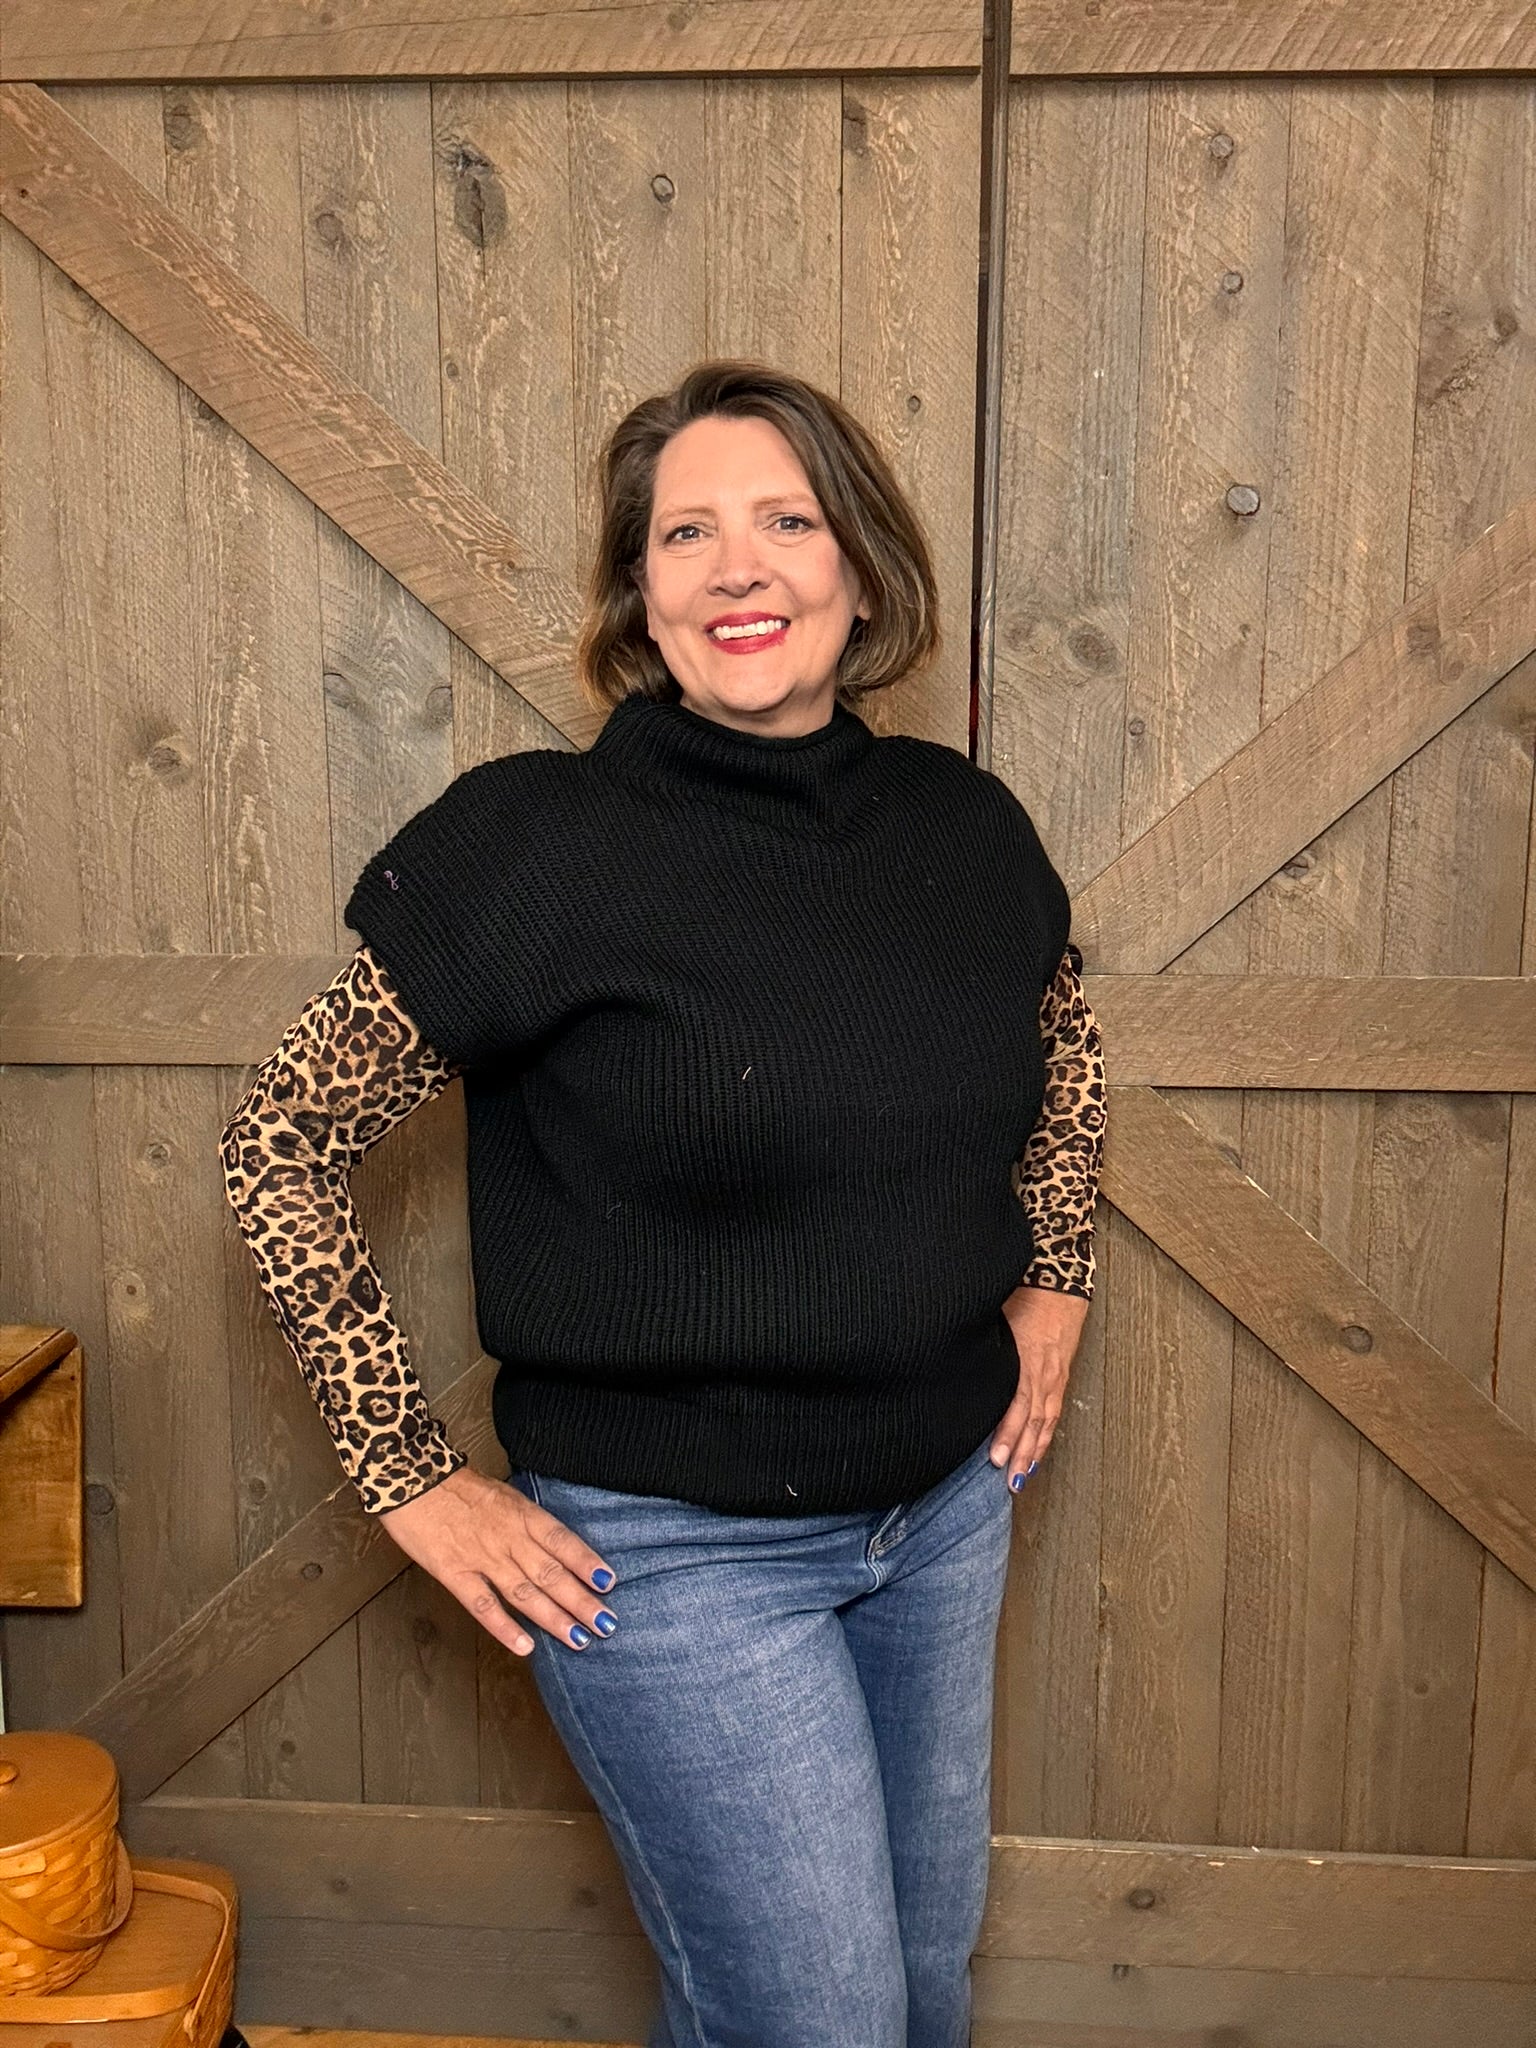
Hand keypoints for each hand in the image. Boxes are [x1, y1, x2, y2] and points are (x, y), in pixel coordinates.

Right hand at [377, 1464, 617, 1656]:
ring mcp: (482, 1557)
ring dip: (554, 1618)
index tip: (608, 1582)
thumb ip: (524, 1519)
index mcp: (521, 1514)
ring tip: (578, 1639)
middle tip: (606, 1624)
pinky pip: (484, 1605)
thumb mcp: (502, 1494)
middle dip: (581, 1601)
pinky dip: (505, 1628)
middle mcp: (508, 1537)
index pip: (562, 1541)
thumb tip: (550, 1542)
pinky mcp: (455, 1574)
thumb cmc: (457, 1486)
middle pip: (551, 1573)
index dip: (586, 1562)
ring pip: (526, 1593)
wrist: (412, 1480)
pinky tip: (525, 1647)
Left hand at [989, 1284, 1089, 1489]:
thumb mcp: (996, 1314)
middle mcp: (1043, 1373)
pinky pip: (1053, 1413)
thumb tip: (946, 1356)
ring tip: (1020, 1479)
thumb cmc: (1022, 1295)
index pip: (1017, 1403)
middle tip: (1007, 1482)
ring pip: (1045, 1422)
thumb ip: (977, 1340)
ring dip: (1033, 1452)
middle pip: (1032, 1421)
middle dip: (1020, 1453)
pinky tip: (1036, 1455)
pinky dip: (1045, 1437)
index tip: (994, 1456)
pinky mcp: (1060, 1377)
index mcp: (1026, 1358)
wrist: (1059, 1281)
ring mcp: (1054, 1377)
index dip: (1007, 1432)